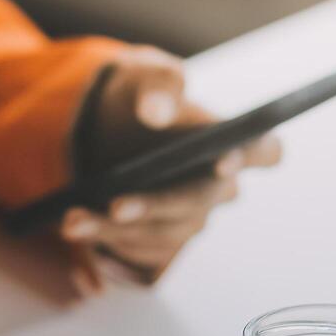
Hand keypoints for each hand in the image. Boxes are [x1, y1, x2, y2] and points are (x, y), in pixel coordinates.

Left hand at [59, 47, 281, 292]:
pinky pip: (140, 257)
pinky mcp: (159, 244)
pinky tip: (79, 239)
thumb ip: (157, 86)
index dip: (251, 158)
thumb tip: (155, 111)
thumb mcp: (144, 78)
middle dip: (156, 207)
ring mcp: (188, 220)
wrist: (99, 131)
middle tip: (116, 206)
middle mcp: (216, 188)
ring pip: (163, 236)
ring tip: (72, 222)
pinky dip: (106, 250)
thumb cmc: (138, 99)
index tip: (223, 160)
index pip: (263, 151)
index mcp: (228, 142)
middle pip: (197, 204)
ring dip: (116, 233)